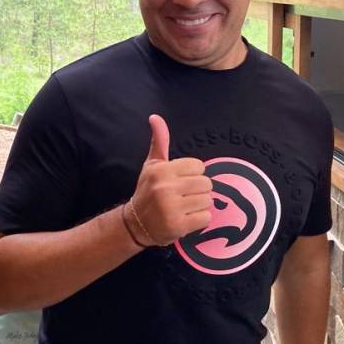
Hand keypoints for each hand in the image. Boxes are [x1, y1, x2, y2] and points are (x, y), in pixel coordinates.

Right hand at [126, 115, 212, 245]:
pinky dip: (199, 220)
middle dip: (198, 191)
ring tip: (184, 207)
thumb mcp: (152, 165)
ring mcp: (172, 208)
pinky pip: (206, 218)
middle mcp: (166, 188)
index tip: (180, 181)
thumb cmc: (148, 190)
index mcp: (161, 170)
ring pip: (208, 201)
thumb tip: (155, 117)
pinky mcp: (179, 226)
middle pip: (206, 184)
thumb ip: (159, 142)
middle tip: (183, 196)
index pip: (199, 166)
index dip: (192, 174)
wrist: (136, 224)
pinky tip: (185, 219)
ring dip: (199, 205)